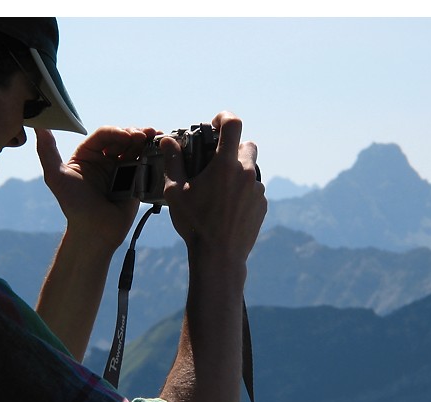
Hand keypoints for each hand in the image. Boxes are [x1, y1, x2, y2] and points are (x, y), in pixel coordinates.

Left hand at [35, 126, 156, 250]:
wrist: (96, 231)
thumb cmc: (75, 206)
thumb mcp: (56, 177)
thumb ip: (47, 152)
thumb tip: (39, 127)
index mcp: (88, 155)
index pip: (104, 135)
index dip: (116, 132)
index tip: (126, 136)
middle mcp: (105, 159)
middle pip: (123, 137)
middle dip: (134, 133)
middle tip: (143, 135)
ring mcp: (122, 169)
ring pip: (136, 147)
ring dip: (146, 139)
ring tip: (155, 137)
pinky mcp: (136, 180)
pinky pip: (146, 163)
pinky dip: (153, 153)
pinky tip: (159, 148)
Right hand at [162, 111, 266, 260]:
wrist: (219, 256)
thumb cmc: (195, 224)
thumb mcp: (175, 192)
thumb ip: (173, 162)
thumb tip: (168, 140)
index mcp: (225, 165)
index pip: (233, 124)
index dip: (224, 117)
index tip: (215, 123)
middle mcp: (246, 173)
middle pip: (247, 145)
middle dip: (233, 147)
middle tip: (216, 161)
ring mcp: (257, 190)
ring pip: (251, 169)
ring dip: (238, 172)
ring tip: (219, 190)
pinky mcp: (262, 205)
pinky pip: (255, 189)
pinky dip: (243, 191)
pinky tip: (228, 207)